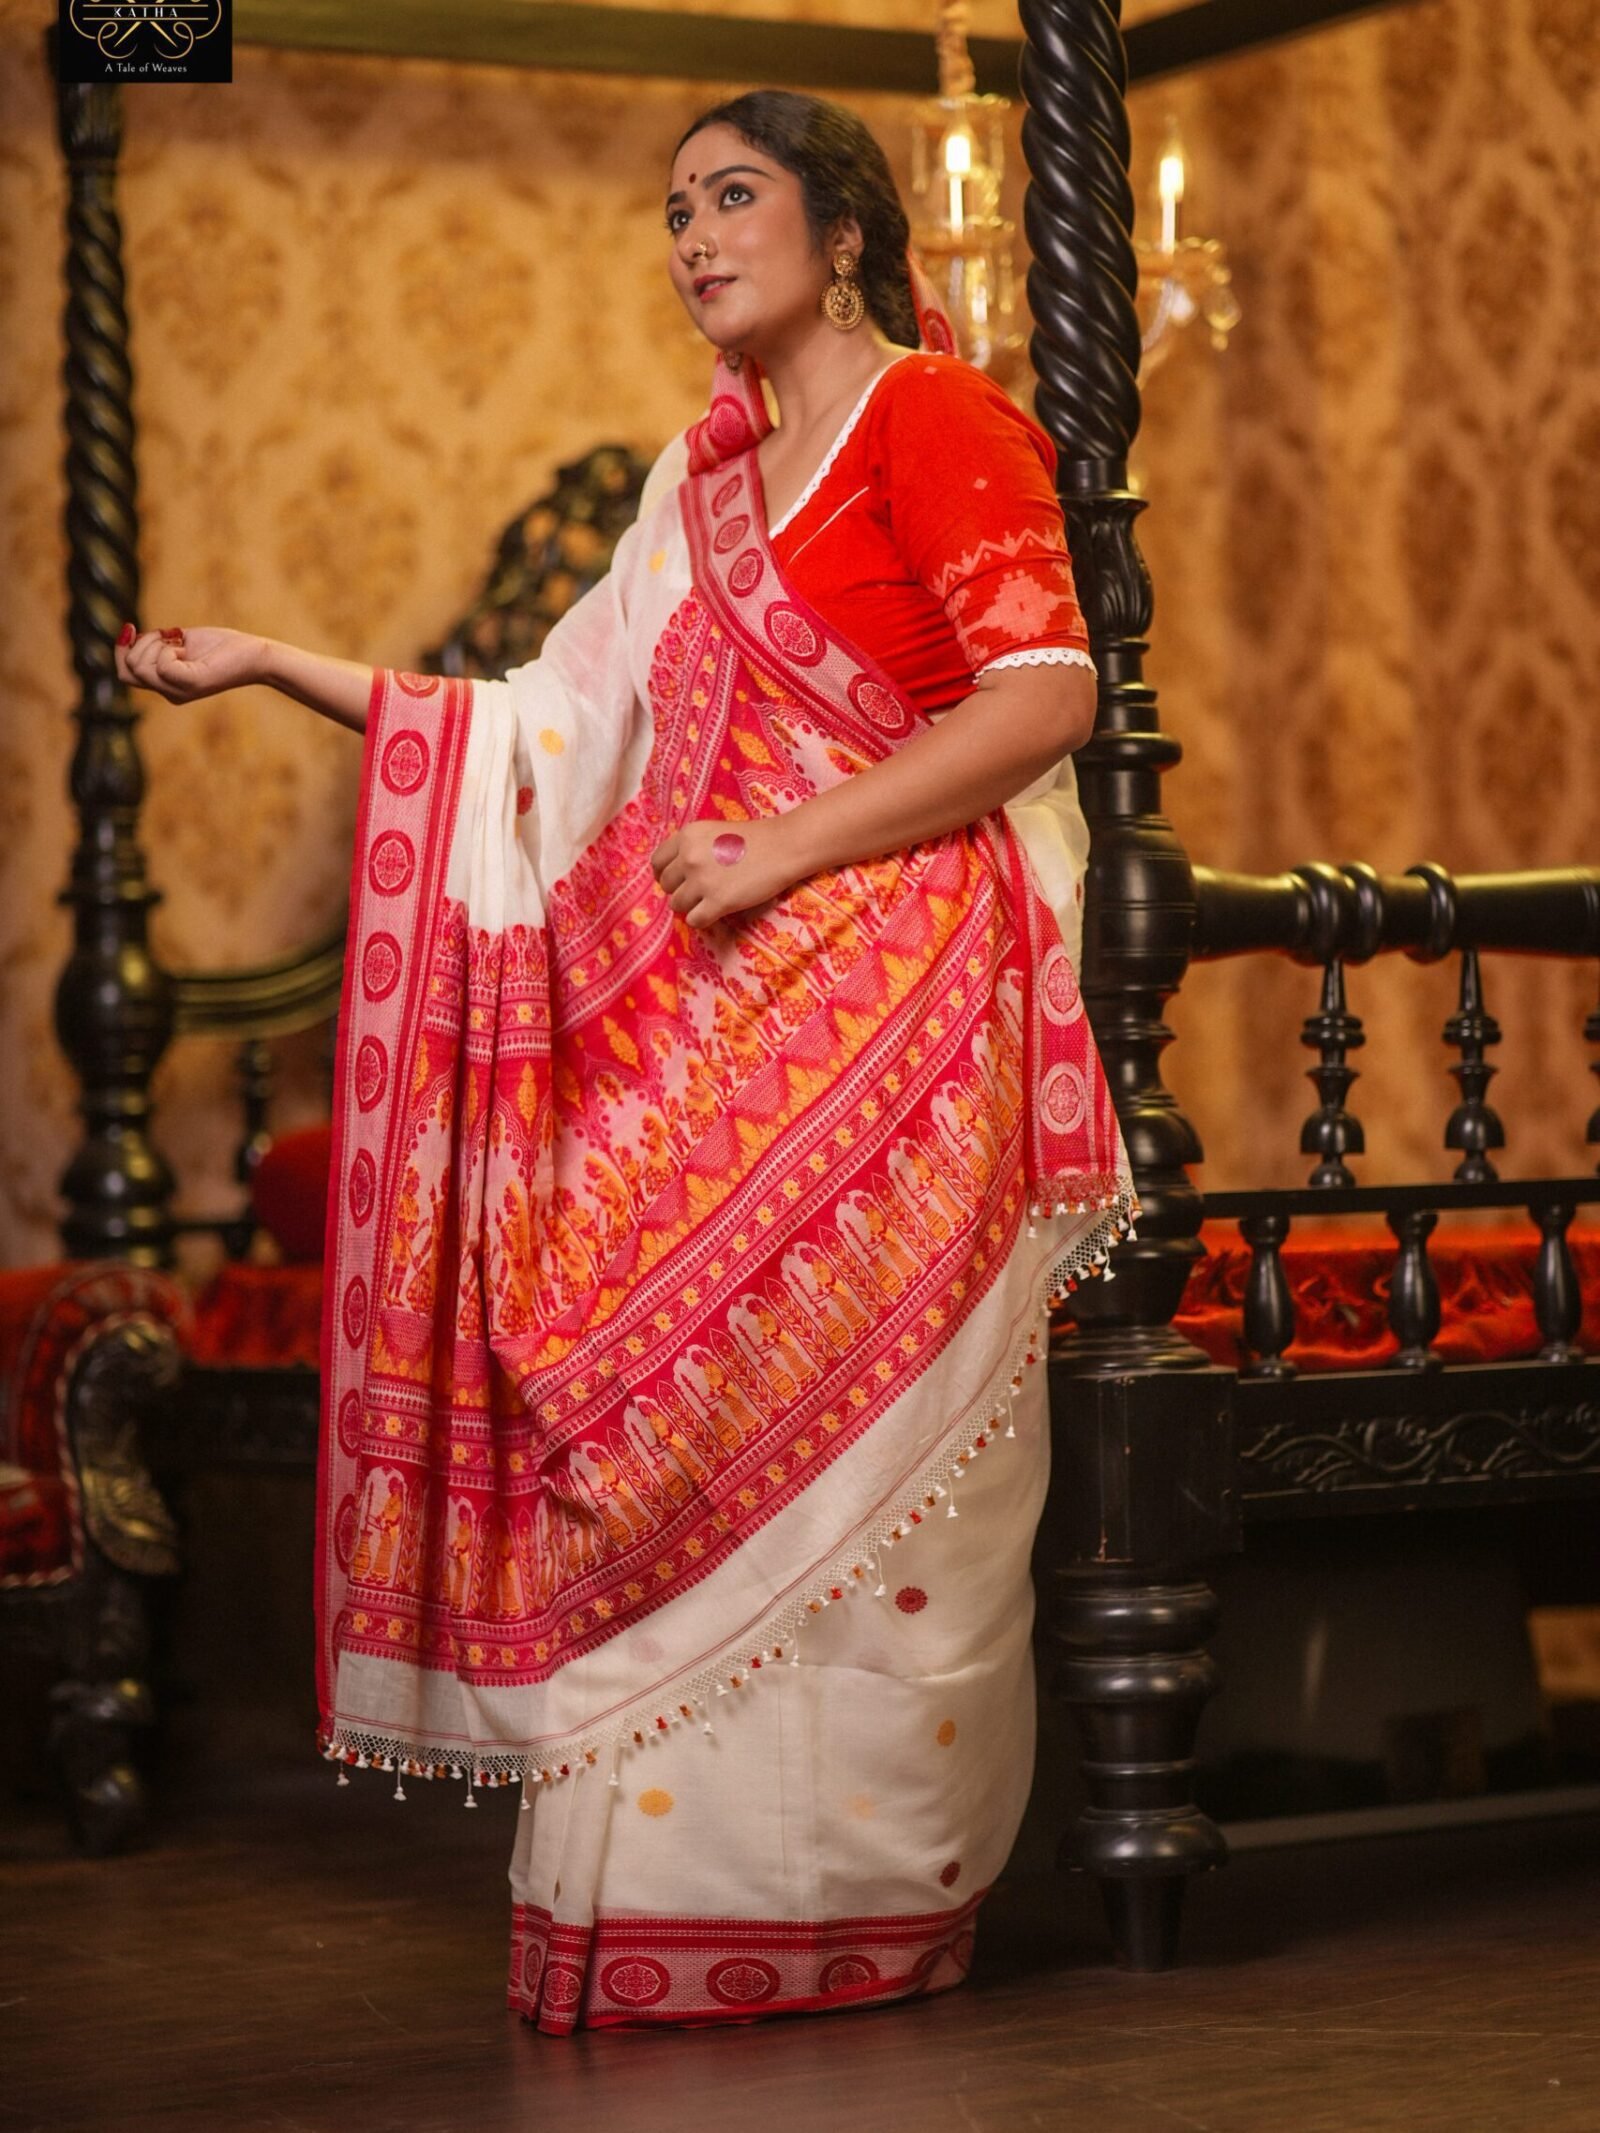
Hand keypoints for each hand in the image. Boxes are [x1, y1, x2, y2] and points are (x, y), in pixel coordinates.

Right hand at [114, 624, 270, 703]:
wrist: (254, 655)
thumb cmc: (222, 647)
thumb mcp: (180, 642)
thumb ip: (155, 645)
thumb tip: (128, 637)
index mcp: (166, 685)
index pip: (125, 673)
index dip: (121, 650)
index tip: (131, 628)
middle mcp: (170, 693)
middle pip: (127, 671)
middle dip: (138, 645)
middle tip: (168, 636)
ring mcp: (180, 691)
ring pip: (140, 667)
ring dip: (153, 643)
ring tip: (179, 641)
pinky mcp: (192, 684)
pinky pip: (162, 666)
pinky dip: (168, 649)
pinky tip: (185, 647)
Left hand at [650, 815, 804, 927]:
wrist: (783, 848)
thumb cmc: (753, 839)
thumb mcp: (713, 831)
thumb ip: (691, 847)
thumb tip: (673, 874)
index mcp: (687, 836)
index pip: (657, 862)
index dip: (664, 875)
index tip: (676, 881)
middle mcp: (689, 857)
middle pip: (666, 885)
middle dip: (679, 890)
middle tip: (698, 891)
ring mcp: (702, 881)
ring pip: (677, 905)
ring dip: (690, 906)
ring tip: (709, 901)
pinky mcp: (718, 902)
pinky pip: (694, 920)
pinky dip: (703, 920)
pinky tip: (715, 912)